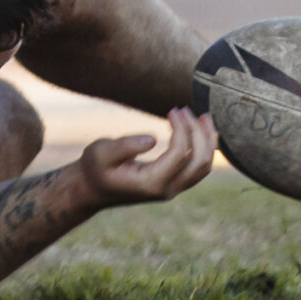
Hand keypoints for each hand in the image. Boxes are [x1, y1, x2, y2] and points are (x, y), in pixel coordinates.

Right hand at [74, 108, 218, 209]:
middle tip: (185, 109)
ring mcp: (172, 190)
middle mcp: (166, 190)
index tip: (173, 109)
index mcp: (151, 183)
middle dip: (198, 132)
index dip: (182, 129)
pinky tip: (202, 131)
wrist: (92, 188)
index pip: (180, 154)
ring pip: (203, 167)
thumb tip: (153, 139)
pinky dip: (204, 149)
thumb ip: (125, 146)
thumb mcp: (101, 152)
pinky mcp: (173, 184)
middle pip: (199, 161)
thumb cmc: (95, 167)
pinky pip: (198, 169)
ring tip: (205, 117)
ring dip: (208, 141)